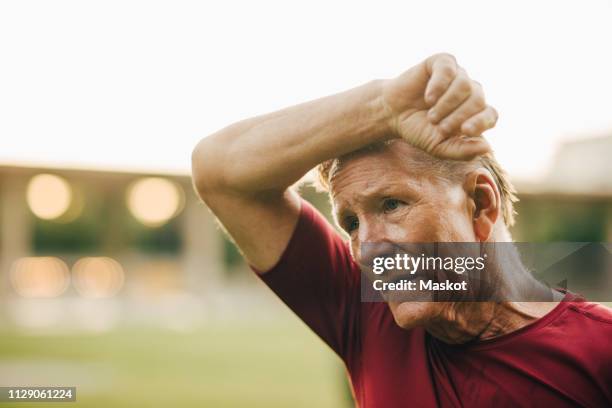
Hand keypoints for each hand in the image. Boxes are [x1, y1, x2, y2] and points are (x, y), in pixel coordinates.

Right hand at [381, 53, 497, 159]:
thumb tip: (487, 148)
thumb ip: (462, 151)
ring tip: (431, 115)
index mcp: (474, 113)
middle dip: (458, 116)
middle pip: (478, 100)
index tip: (465, 131)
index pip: (490, 115)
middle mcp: (470, 91)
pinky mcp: (442, 63)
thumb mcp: (438, 147)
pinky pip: (448, 70)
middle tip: (439, 127)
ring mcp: (457, 75)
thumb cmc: (418, 129)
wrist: (392, 113)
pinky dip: (438, 86)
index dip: (481, 122)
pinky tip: (428, 98)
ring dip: (446, 104)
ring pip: (464, 85)